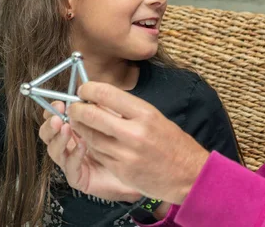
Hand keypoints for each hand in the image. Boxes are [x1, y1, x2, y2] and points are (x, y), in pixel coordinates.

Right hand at [38, 101, 142, 202]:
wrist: (139, 168)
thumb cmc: (126, 143)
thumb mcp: (112, 120)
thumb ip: (99, 108)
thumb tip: (87, 92)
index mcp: (75, 129)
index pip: (55, 118)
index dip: (53, 110)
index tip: (60, 103)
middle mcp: (69, 145)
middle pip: (48, 134)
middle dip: (50, 124)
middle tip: (57, 117)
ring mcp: (72, 161)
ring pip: (54, 151)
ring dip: (59, 138)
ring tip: (66, 128)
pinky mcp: (79, 177)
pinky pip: (70, 167)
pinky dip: (74, 155)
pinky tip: (82, 145)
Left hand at [67, 82, 209, 204]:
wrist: (189, 174)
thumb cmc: (174, 144)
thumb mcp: (156, 118)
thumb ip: (129, 110)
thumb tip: (101, 99)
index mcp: (145, 113)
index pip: (107, 94)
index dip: (89, 89)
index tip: (84, 90)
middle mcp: (135, 132)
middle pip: (92, 115)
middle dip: (77, 109)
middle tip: (74, 107)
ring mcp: (126, 153)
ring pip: (90, 137)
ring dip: (80, 128)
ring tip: (78, 123)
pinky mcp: (121, 171)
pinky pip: (98, 154)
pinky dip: (90, 146)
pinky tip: (91, 141)